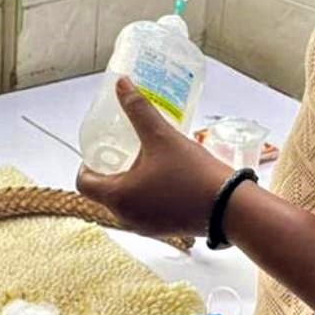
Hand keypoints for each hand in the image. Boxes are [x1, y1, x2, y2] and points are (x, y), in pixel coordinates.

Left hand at [76, 77, 234, 237]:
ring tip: (144, 159)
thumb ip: (138, 109)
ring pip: (125, 202)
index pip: (84, 182)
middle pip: (104, 192)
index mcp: (118, 197)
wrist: (230, 208)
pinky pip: (144, 210)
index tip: (101, 147)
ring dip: (129, 182)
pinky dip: (145, 195)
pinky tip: (164, 177)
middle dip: (110, 169)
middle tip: (123, 148)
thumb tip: (122, 84)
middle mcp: (126, 217)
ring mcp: (145, 227)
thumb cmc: (191, 173)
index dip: (86, 163)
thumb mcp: (161, 136)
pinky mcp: (163, 230)